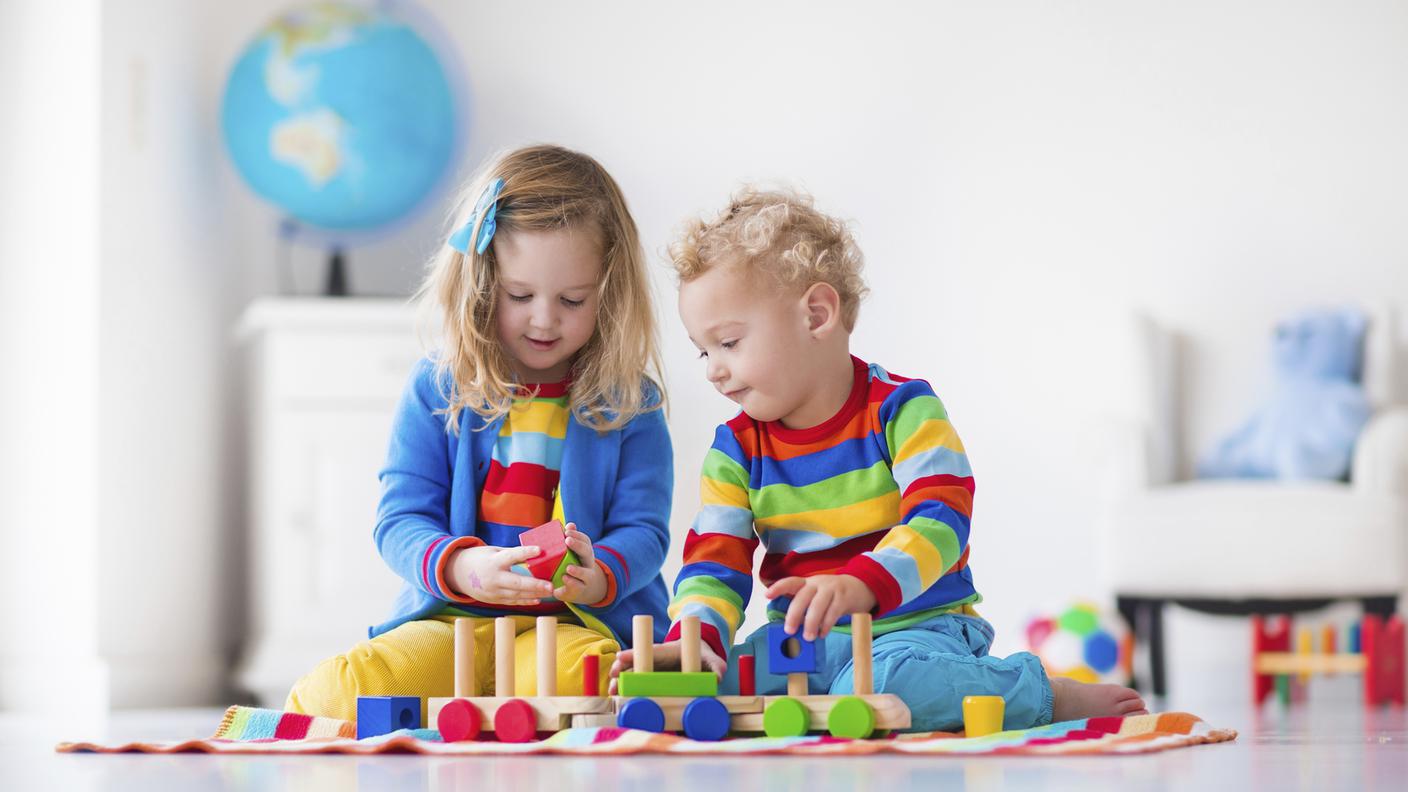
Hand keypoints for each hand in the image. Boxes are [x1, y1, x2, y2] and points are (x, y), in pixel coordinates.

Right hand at [447, 545, 552, 604]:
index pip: (512, 556)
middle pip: (516, 582)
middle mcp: (493, 578)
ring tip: (550, 591)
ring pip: (517, 595)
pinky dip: (526, 601)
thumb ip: (512, 554)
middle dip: (535, 585)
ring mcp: (493, 591)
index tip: (539, 549)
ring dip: (535, 594)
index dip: (525, 552)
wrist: (458, 574)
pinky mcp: (494, 600)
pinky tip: (538, 599)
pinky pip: (512, 602)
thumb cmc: (481, 558)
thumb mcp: (494, 551)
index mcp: (494, 561)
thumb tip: (536, 552)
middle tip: (551, 586)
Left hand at [552, 523, 607, 604]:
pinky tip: (564, 578)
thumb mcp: (572, 553)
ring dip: (578, 571)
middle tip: (567, 541)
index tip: (567, 531)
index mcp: (585, 552)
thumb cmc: (573, 565)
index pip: (585, 541)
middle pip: (587, 553)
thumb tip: (570, 524)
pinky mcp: (579, 590)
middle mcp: (588, 563)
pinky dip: (572, 583)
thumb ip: (570, 539)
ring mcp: (586, 578)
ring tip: (568, 567)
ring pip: (586, 574)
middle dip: (578, 546)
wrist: (580, 589)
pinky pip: (578, 587)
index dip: (577, 535)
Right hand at [605, 640, 727, 693]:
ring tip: (612, 691)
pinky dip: (623, 691)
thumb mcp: (709, 658)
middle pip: (633, 663)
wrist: (694, 656)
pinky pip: (632, 685)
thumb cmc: (700, 655)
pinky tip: (616, 699)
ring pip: (629, 674)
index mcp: (666, 652)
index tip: (620, 656)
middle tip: (613, 676)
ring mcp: (648, 671)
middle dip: (621, 668)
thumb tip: (719, 676)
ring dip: (618, 682)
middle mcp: (653, 661)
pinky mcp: (647, 682)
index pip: (648, 652)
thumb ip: (716, 665)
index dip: (634, 654)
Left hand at [765, 574, 876, 640]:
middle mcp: (817, 583)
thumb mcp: (817, 595)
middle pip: (803, 596)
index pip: (790, 582)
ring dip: (811, 623)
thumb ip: (805, 607)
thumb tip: (791, 629)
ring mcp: (831, 589)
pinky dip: (826, 625)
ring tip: (808, 637)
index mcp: (807, 583)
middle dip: (794, 614)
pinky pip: (833, 612)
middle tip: (789, 631)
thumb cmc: (832, 595)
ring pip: (818, 605)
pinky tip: (822, 634)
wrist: (860, 586)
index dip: (778, 588)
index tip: (767, 595)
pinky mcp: (843, 598)